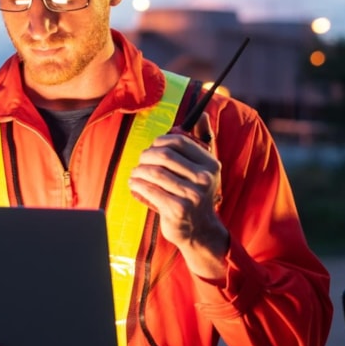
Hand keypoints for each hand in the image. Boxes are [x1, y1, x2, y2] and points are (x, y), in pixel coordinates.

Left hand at [128, 112, 228, 280]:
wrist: (200, 231)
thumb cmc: (196, 194)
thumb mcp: (204, 170)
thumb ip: (201, 142)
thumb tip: (201, 114)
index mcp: (210, 165)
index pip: (179, 142)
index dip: (160, 141)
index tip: (153, 148)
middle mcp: (204, 179)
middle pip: (164, 156)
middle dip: (146, 155)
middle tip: (140, 161)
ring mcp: (192, 196)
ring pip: (155, 173)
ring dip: (139, 170)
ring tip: (135, 173)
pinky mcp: (177, 210)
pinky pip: (150, 190)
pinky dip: (138, 184)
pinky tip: (134, 183)